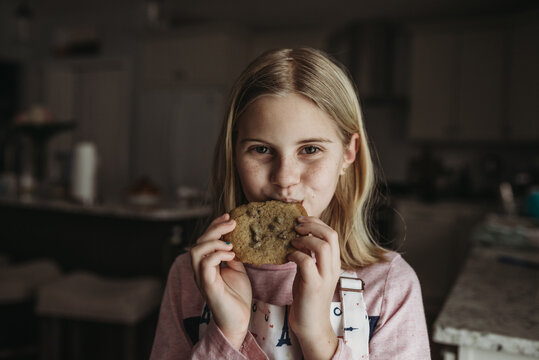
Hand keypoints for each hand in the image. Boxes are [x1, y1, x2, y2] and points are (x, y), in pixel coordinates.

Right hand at [190, 214, 251, 348]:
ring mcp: (201, 277)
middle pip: (199, 241)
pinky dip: (217, 255)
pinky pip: (205, 264)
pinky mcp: (207, 285)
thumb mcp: (237, 269)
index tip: (229, 216)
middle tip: (232, 222)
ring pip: (196, 251)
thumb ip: (232, 255)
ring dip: (214, 241)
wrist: (239, 320)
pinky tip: (231, 255)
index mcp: (206, 264)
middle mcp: (200, 269)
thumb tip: (233, 240)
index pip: (204, 239)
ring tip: (230, 242)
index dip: (214, 225)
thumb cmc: (237, 296)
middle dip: (215, 228)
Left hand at [288, 216, 340, 359]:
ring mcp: (324, 277)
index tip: (301, 221)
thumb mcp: (312, 273)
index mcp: (334, 263)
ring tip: (292, 240)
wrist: (311, 326)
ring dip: (305, 239)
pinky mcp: (313, 286)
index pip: (332, 234)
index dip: (317, 223)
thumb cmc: (308, 298)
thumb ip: (310, 256)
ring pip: (323, 246)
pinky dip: (295, 255)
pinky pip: (306, 262)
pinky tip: (287, 257)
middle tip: (296, 225)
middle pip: (330, 235)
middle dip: (312, 225)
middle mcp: (333, 268)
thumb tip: (300, 237)